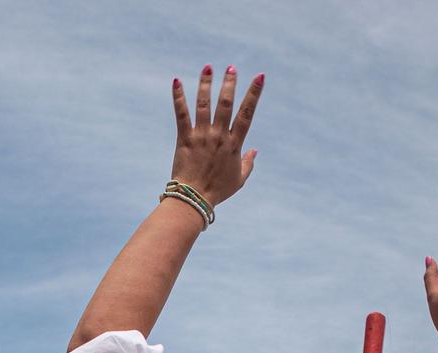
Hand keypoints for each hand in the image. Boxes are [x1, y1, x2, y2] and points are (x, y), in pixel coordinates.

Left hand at [169, 66, 263, 209]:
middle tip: (231, 67)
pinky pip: (181, 114)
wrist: (194, 199)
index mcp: (235, 144)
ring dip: (206, 84)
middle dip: (230, 83)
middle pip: (226, 104)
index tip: (260, 77)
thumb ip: (248, 163)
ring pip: (205, 104)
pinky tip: (176, 81)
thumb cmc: (217, 191)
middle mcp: (219, 136)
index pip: (247, 114)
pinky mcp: (185, 139)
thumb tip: (255, 150)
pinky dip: (178, 97)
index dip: (254, 94)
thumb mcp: (239, 179)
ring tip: (208, 67)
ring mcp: (202, 136)